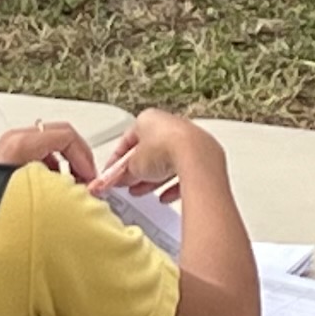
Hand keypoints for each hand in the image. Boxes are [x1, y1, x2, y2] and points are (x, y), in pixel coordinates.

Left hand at [0, 118, 101, 181]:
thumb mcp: (39, 190)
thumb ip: (66, 184)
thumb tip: (86, 189)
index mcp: (22, 144)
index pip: (66, 134)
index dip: (84, 155)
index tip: (91, 176)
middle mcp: (13, 141)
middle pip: (58, 137)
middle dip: (77, 160)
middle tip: (85, 181)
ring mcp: (7, 149)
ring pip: (48, 147)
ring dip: (64, 166)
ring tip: (69, 188)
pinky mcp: (5, 161)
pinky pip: (36, 156)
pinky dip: (49, 169)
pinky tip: (50, 190)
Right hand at [89, 108, 222, 199]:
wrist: (196, 157)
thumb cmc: (166, 149)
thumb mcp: (134, 166)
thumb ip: (125, 173)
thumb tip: (122, 178)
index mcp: (149, 119)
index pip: (128, 140)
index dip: (118, 159)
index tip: (113, 174)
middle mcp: (170, 125)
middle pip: (149, 150)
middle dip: (138, 169)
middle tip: (128, 183)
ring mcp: (187, 139)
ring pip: (167, 161)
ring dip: (154, 178)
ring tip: (143, 191)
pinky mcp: (202, 156)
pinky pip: (184, 172)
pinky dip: (173, 184)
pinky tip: (165, 196)